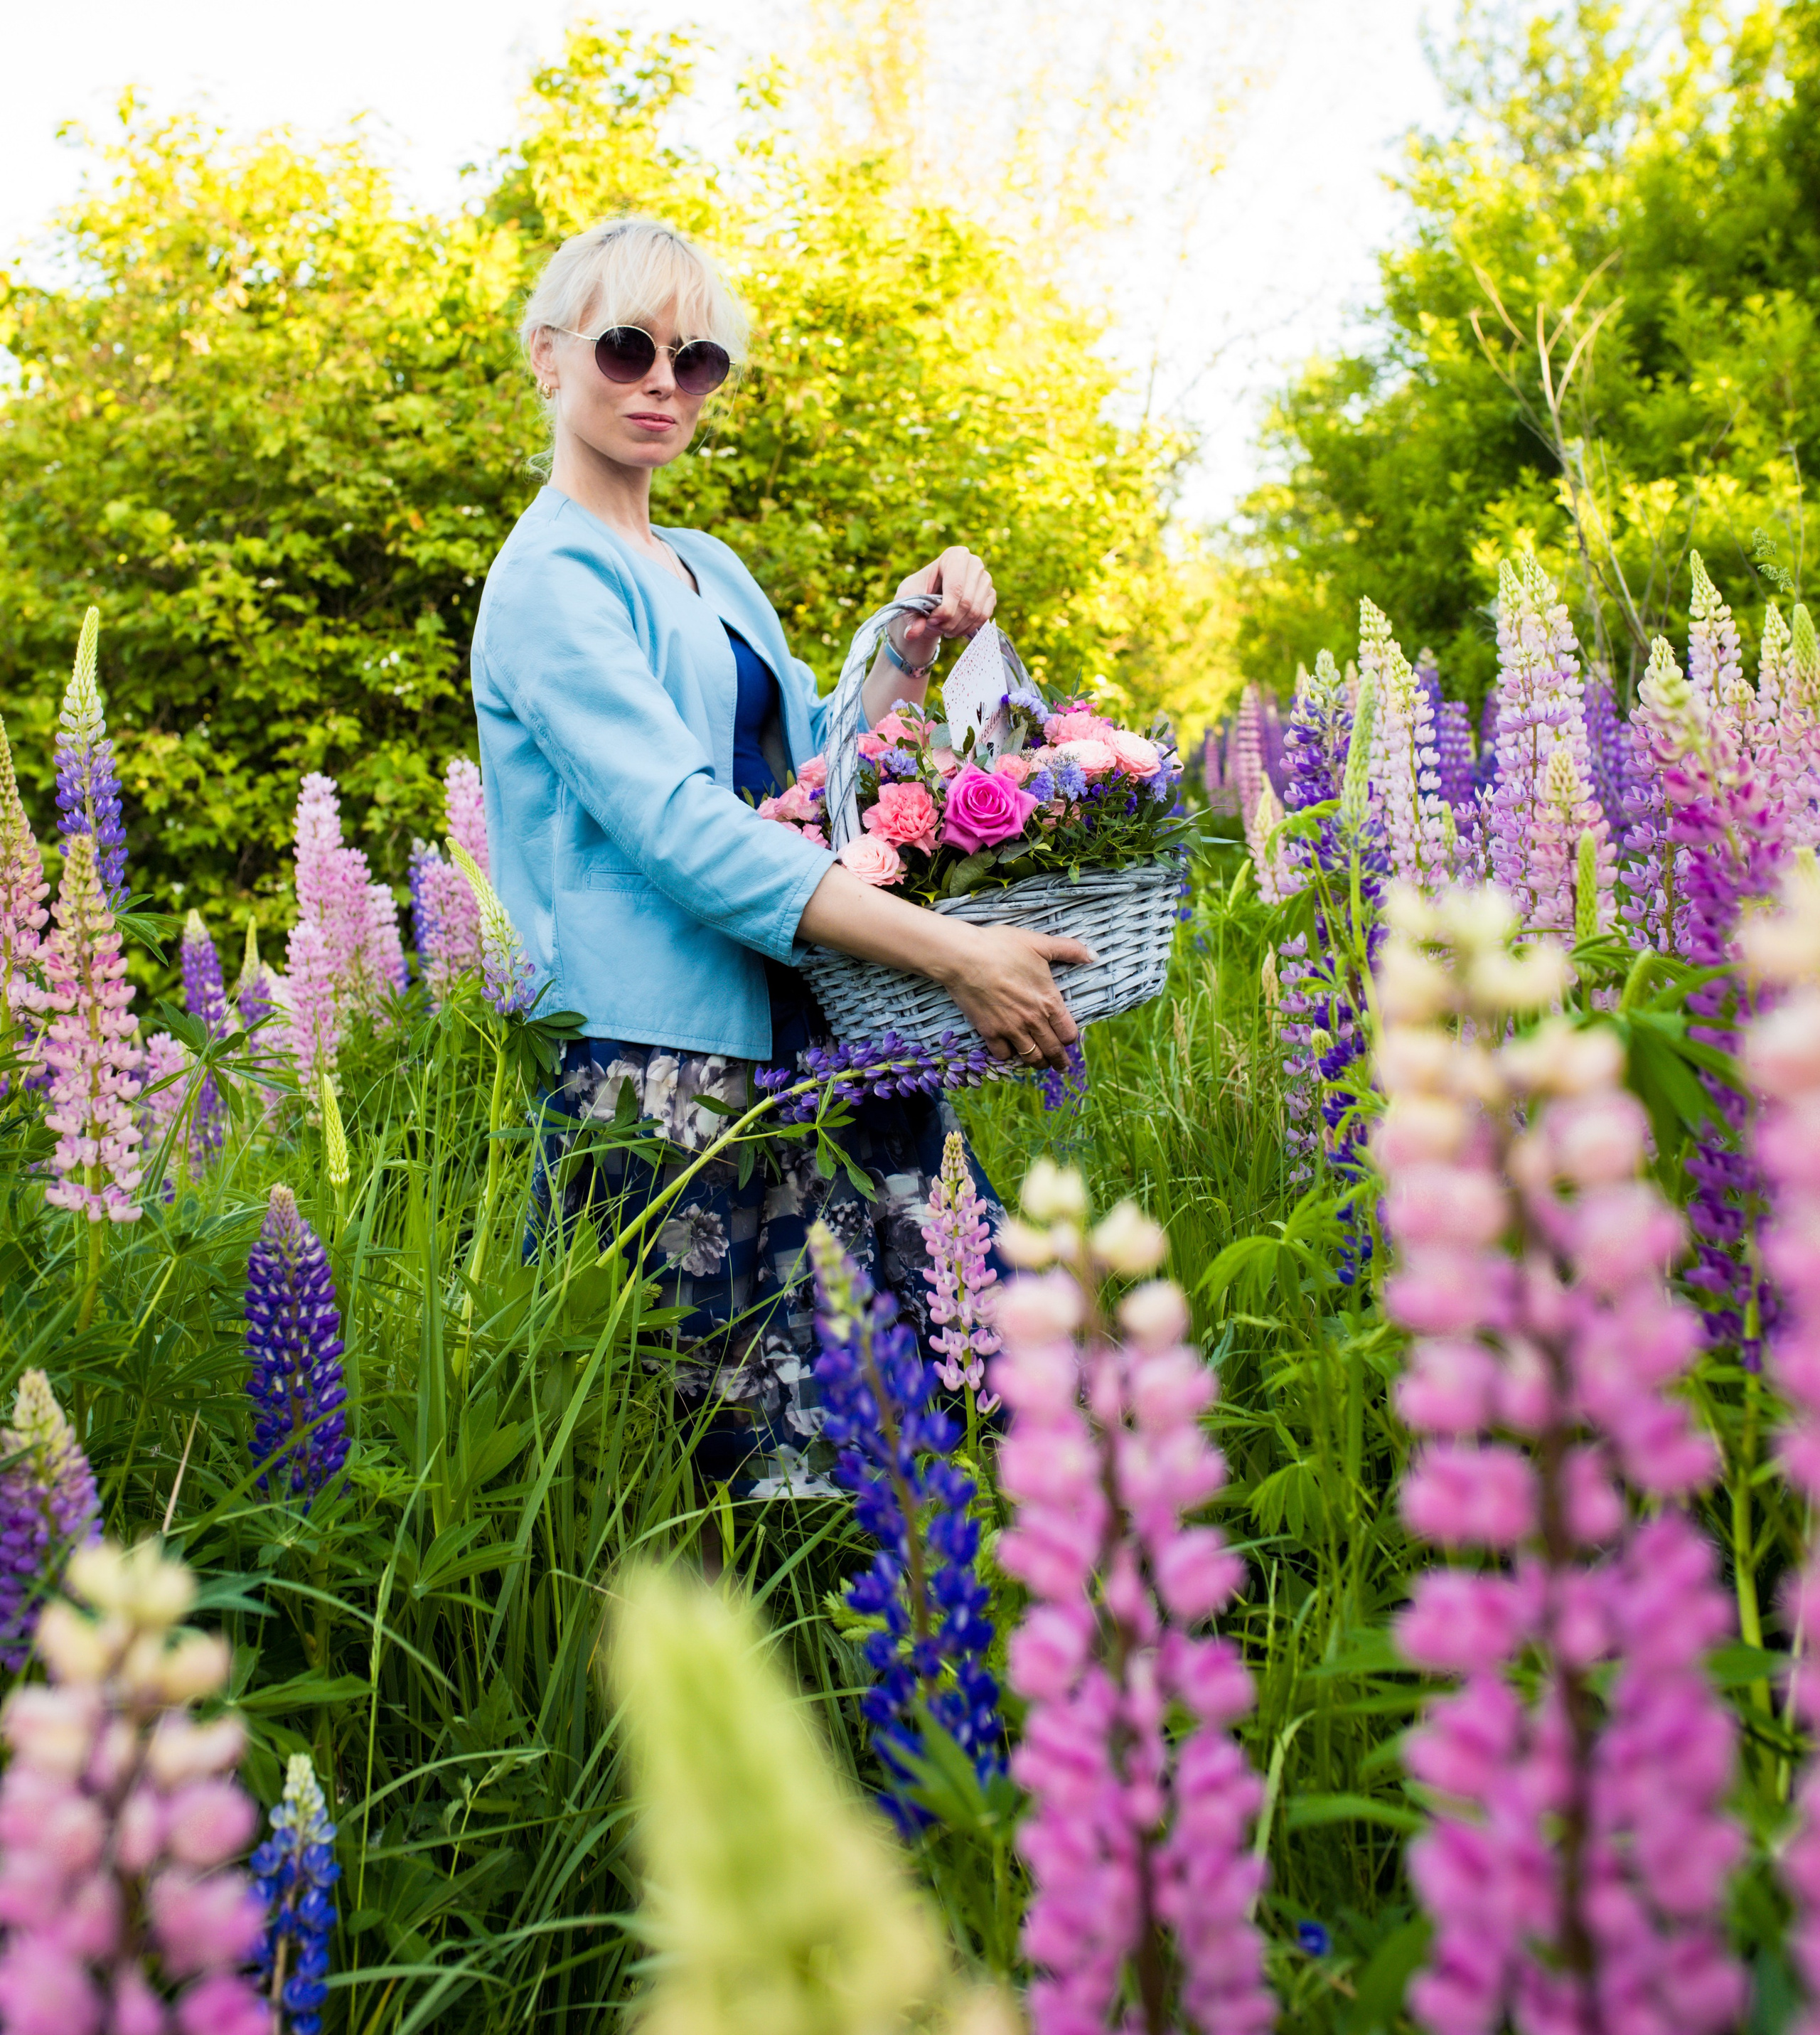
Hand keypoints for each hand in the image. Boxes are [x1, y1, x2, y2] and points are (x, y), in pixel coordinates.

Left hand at [893, 546, 995, 667]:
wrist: (930, 599)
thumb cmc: (918, 592)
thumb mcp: (907, 598)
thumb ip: (910, 616)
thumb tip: (913, 633)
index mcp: (955, 555)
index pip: (956, 588)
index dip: (944, 611)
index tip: (930, 621)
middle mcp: (974, 563)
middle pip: (966, 602)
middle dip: (949, 622)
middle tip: (936, 627)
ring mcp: (985, 579)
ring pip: (975, 612)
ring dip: (957, 627)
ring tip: (943, 629)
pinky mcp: (991, 594)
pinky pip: (984, 617)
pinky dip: (968, 628)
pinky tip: (955, 630)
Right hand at [937, 924, 1093, 1069]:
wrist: (964, 957)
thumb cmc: (1001, 946)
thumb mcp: (1039, 943)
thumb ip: (1069, 949)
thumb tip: (1094, 955)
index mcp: (1049, 1001)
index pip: (1069, 1033)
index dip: (1070, 1039)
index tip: (1068, 1040)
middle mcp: (1033, 1020)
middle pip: (1053, 1051)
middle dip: (1060, 1061)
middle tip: (1062, 1067)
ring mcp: (1011, 1029)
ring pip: (1031, 1058)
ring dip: (1039, 1063)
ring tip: (1041, 1065)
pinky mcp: (990, 1032)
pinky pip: (1003, 1055)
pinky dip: (1009, 1056)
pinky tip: (1010, 1052)